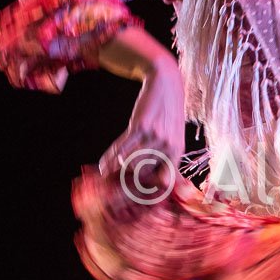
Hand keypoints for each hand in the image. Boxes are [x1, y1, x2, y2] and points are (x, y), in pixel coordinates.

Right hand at [99, 53, 185, 181]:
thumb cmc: (168, 113)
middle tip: (112, 185)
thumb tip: (165, 185)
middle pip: (143, 175)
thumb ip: (168, 159)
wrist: (165, 83)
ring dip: (115, 170)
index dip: (149, 192)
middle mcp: (168, 147)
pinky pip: (122, 149)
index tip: (134, 196)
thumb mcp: (174, 136)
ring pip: (130, 164)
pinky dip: (110, 158)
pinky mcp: (140, 126)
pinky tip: (102, 165)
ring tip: (105, 174)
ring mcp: (155, 137)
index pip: (165, 183)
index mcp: (177, 152)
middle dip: (126, 180)